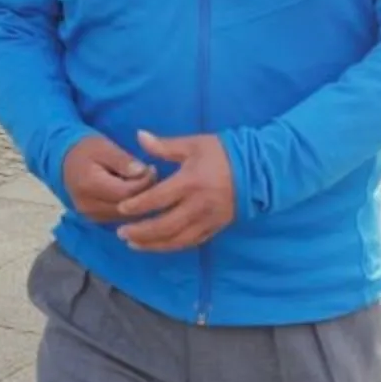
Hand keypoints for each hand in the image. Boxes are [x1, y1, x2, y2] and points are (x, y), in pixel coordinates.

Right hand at [60, 134, 153, 223]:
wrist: (63, 162)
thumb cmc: (85, 150)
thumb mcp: (104, 147)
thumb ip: (123, 161)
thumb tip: (143, 172)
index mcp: (89, 185)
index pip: (126, 192)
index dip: (144, 182)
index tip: (151, 168)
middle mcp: (88, 206)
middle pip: (127, 207)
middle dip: (144, 192)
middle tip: (150, 175)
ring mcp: (91, 216)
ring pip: (126, 216)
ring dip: (138, 201)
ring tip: (141, 183)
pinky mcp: (95, 220)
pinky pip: (120, 217)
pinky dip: (130, 207)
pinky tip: (132, 193)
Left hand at [116, 131, 237, 251]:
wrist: (258, 170)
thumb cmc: (223, 153)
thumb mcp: (194, 144)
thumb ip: (164, 145)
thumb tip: (139, 135)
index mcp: (190, 182)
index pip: (158, 199)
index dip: (137, 206)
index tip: (121, 209)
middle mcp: (198, 205)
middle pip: (164, 226)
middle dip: (140, 232)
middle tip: (121, 233)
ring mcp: (208, 219)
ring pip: (176, 240)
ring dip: (153, 245)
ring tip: (133, 244)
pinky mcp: (216, 228)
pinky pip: (190, 242)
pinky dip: (171, 246)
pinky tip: (157, 246)